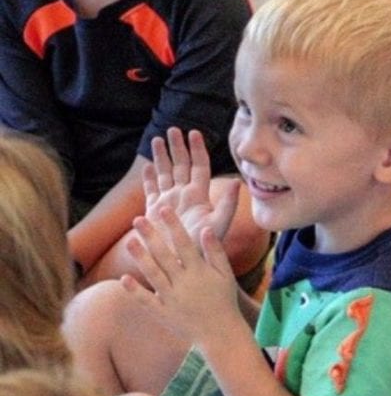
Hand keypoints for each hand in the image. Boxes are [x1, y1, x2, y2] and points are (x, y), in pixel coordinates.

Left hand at [122, 206, 241, 345]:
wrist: (220, 334)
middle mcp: (184, 283)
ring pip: (153, 275)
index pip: (184, 243)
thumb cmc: (224, 300)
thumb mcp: (226, 274)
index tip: (164, 210)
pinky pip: (146, 301)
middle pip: (164, 255)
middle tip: (138, 219)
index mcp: (200, 271)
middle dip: (151, 236)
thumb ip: (215, 251)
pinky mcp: (162, 313)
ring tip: (129, 241)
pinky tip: (124, 279)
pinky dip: (135, 291)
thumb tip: (205, 228)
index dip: (173, 225)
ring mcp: (171, 299)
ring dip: (140, 258)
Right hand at [144, 128, 239, 245]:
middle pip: (181, 165)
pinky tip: (146, 166)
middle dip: (177, 147)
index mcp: (199, 195)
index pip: (199, 166)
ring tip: (158, 139)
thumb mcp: (218, 225)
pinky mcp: (154, 212)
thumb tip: (238, 183)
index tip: (193, 132)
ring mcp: (169, 202)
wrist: (181, 265)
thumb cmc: (203, 247)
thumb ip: (228, 204)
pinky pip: (151, 190)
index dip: (197, 149)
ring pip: (165, 174)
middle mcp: (184, 196)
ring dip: (162, 157)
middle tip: (173, 129)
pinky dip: (148, 178)